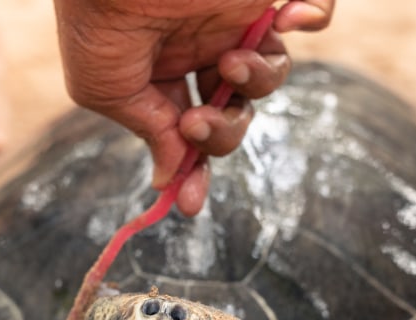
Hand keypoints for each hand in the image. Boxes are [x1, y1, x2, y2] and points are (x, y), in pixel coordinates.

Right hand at [55, 0, 333, 214]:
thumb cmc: (98, 21)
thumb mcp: (107, 91)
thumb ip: (148, 132)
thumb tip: (171, 176)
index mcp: (162, 70)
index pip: (189, 129)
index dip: (193, 168)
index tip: (188, 204)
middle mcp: (201, 46)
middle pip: (234, 111)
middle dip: (220, 134)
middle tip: (195, 124)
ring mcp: (236, 18)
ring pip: (274, 73)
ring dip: (259, 83)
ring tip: (231, 64)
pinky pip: (316, 4)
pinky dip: (317, 14)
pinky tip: (295, 18)